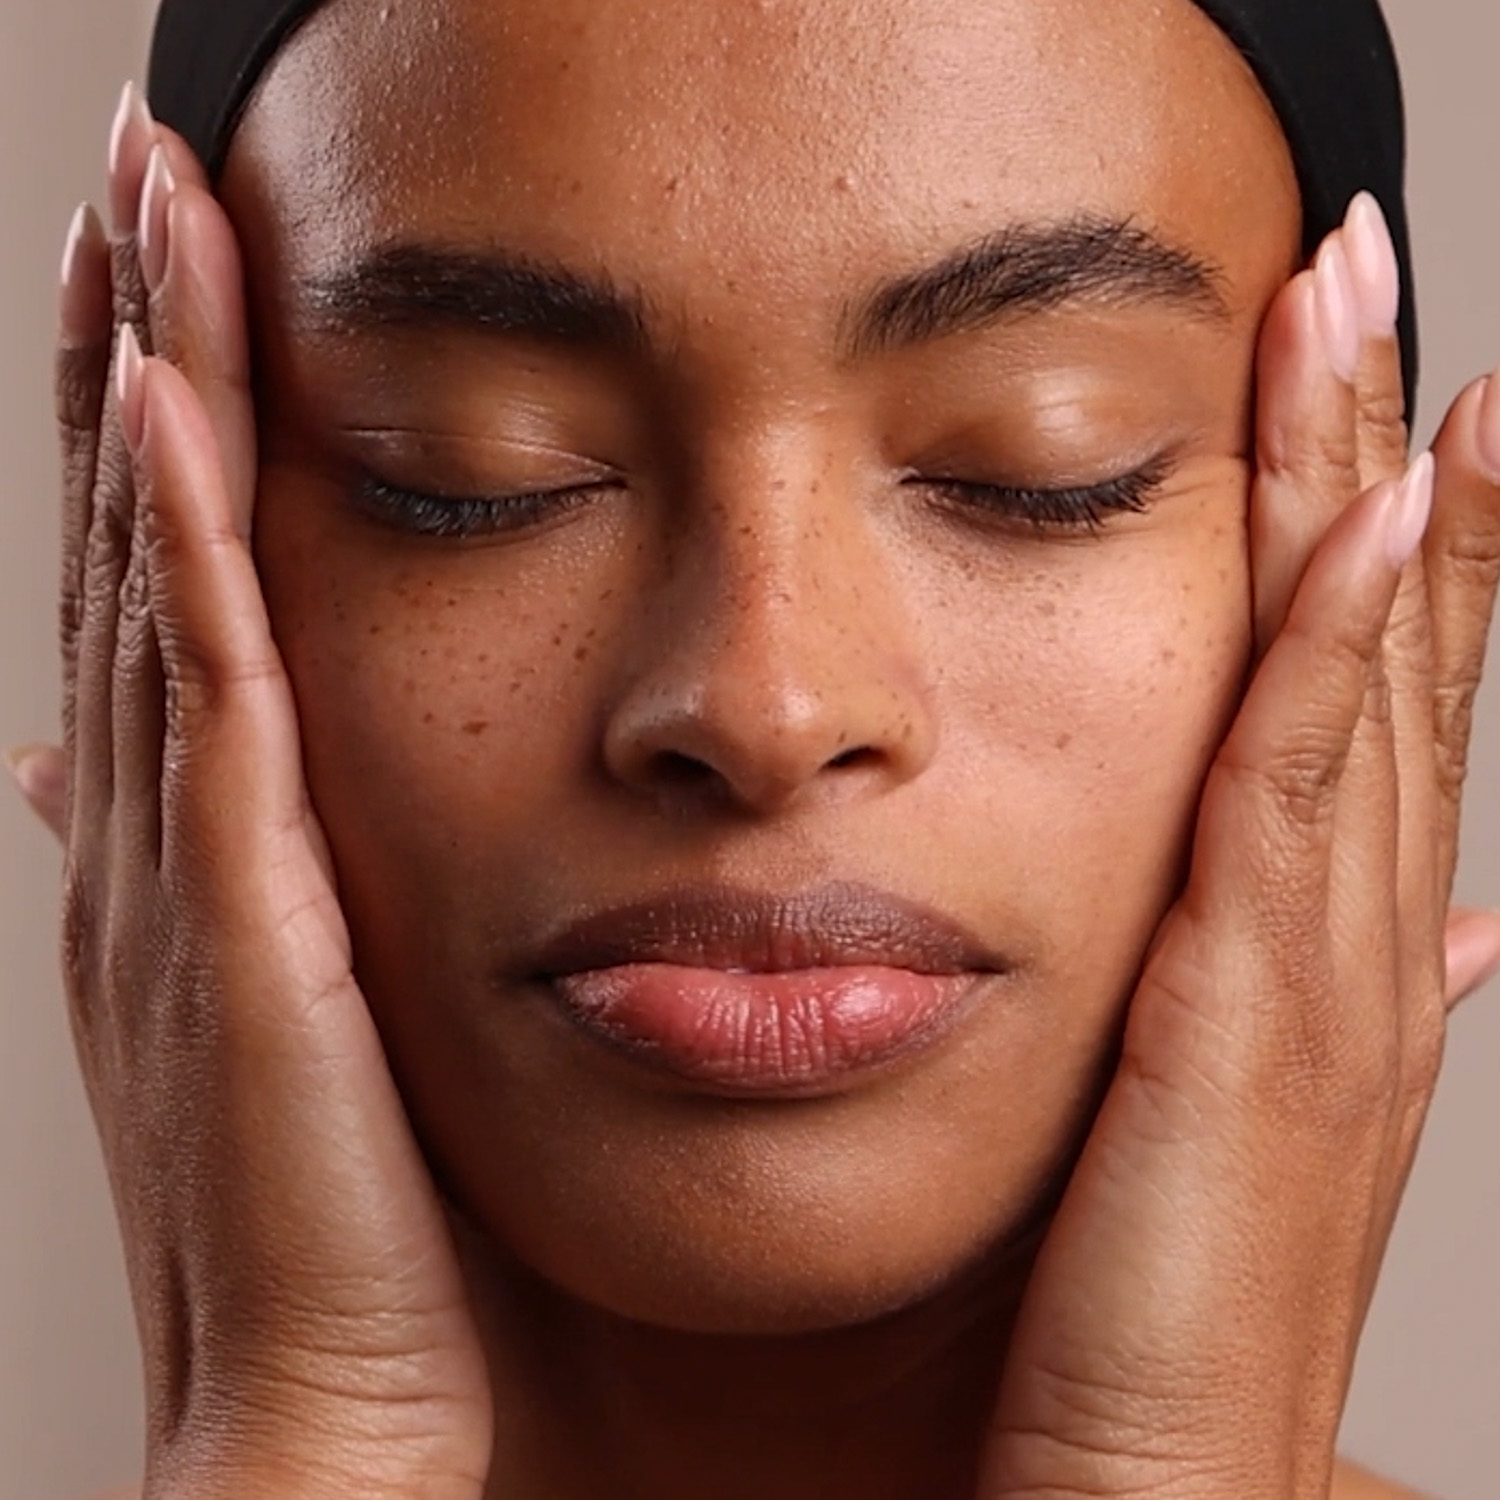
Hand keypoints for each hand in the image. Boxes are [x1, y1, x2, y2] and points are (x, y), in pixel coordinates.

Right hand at [11, 86, 491, 1499]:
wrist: (339, 1400)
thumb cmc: (365, 1226)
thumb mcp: (329, 1010)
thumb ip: (291, 879)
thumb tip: (224, 766)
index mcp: (209, 842)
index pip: (178, 575)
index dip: (167, 411)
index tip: (184, 263)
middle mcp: (174, 827)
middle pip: (145, 533)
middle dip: (135, 342)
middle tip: (139, 170)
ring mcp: (193, 868)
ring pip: (160, 577)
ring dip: (149, 388)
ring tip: (145, 213)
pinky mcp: (247, 925)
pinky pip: (216, 699)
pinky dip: (189, 551)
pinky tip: (178, 414)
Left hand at [977, 200, 1499, 1497]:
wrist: (1154, 1472)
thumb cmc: (1161, 1296)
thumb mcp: (1236, 1104)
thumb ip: (1301, 983)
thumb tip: (1418, 908)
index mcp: (1333, 945)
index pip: (1366, 688)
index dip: (1382, 524)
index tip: (1367, 379)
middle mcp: (1353, 929)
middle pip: (1379, 638)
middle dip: (1380, 447)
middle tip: (1370, 271)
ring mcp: (1320, 961)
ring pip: (1357, 670)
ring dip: (1367, 484)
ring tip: (1375, 321)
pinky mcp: (1248, 1006)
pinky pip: (1300, 780)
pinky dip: (1344, 639)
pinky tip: (1374, 511)